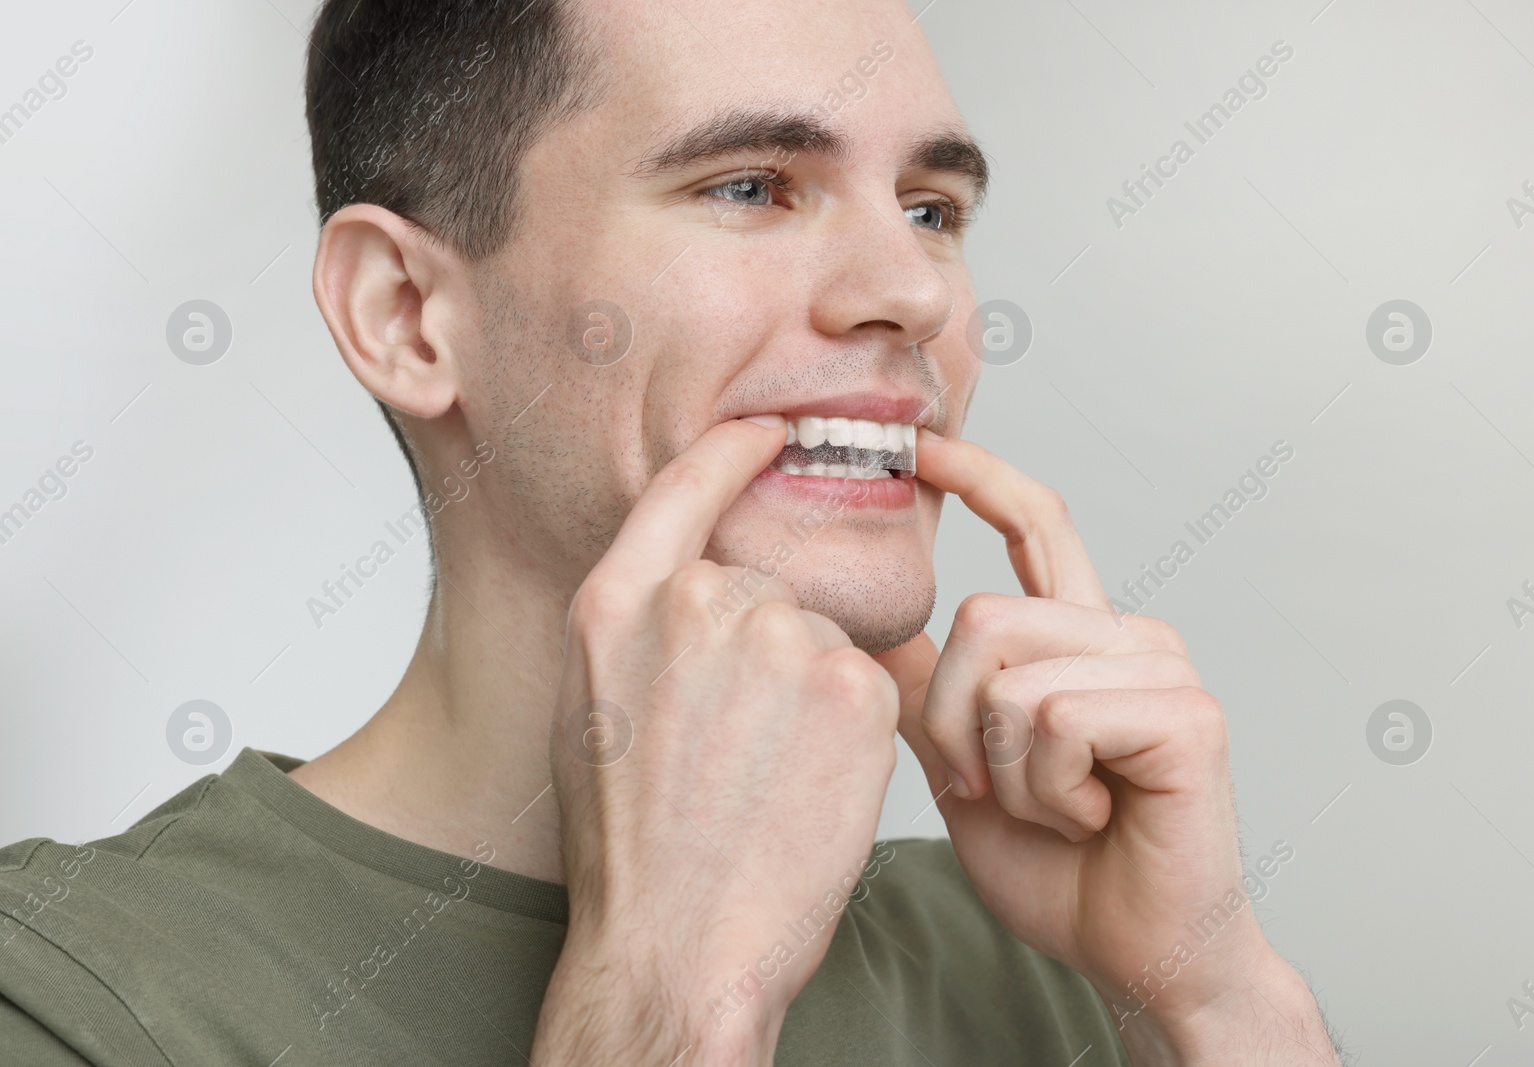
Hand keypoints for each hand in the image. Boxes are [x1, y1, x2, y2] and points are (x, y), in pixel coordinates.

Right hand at [531, 416, 901, 1066]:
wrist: (677, 946)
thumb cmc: (630, 847)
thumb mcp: (592, 710)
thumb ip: (640, 624)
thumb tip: (700, 581)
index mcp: (617, 605)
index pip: (687, 485)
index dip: (734, 452)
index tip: (768, 432)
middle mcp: (696, 604)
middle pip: (766, 586)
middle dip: (763, 648)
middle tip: (734, 744)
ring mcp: (778, 641)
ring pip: (818, 637)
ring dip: (807, 691)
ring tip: (765, 777)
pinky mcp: (854, 690)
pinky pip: (865, 681)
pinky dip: (848, 729)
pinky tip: (808, 786)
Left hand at [875, 432, 1339, 1065]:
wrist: (1134, 952)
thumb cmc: (1061, 869)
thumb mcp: (966, 768)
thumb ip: (931, 694)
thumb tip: (871, 629)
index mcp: (1080, 639)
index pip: (1034, 525)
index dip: (979, 477)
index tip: (921, 447)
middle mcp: (1127, 637)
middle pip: (981, 619)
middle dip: (956, 724)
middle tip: (994, 790)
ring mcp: (1164, 668)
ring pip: (1010, 674)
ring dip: (1002, 768)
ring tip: (1055, 808)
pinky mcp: (1186, 715)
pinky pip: (1056, 720)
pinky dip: (1045, 789)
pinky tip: (1092, 818)